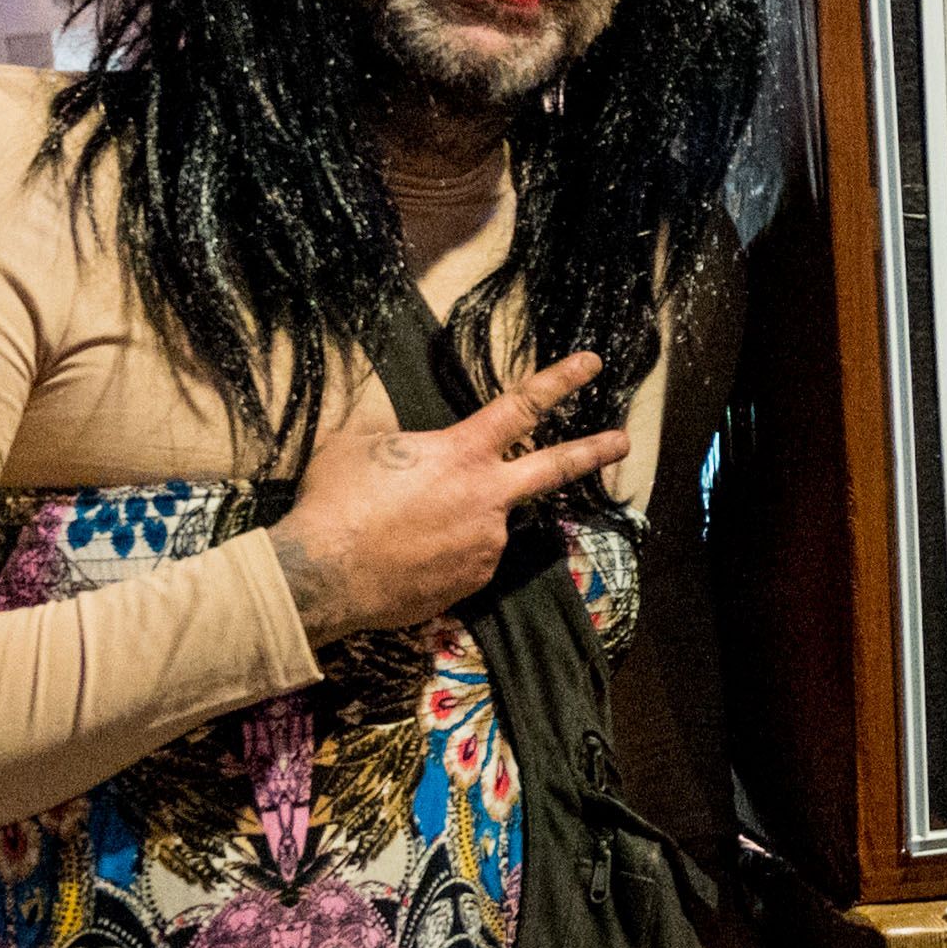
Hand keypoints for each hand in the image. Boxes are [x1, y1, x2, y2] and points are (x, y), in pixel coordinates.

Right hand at [268, 349, 629, 643]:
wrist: (323, 575)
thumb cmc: (335, 502)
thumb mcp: (361, 446)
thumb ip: (402, 441)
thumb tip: (410, 447)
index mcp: (463, 454)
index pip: (522, 407)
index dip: (560, 381)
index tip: (592, 365)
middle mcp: (488, 498)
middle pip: (554, 469)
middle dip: (593, 450)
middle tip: (623, 441)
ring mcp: (485, 544)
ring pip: (484, 523)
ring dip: (455, 522)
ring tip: (399, 530)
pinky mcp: (472, 582)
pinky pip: (465, 561)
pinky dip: (442, 556)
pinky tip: (404, 557)